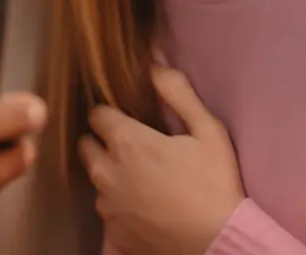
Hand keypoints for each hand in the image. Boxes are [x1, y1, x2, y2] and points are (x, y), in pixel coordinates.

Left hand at [79, 66, 244, 254]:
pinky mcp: (113, 233)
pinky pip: (107, 210)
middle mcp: (107, 172)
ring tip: (141, 179)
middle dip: (103, 142)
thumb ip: (178, 93)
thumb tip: (154, 68)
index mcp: (127, 142)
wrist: (218, 244)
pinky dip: (119, 204)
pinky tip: (144, 206)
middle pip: (86, 145)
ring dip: (110, 174)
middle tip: (132, 148)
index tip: (129, 120)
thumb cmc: (215, 184)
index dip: (112, 114)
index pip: (97, 114)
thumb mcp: (208, 131)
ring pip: (95, 179)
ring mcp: (107, 205)